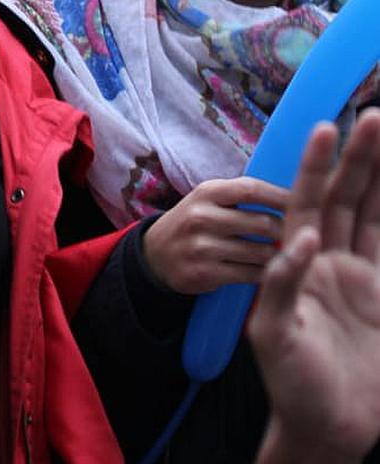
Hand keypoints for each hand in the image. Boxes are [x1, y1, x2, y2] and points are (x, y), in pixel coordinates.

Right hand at [142, 176, 286, 292]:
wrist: (155, 254)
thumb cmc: (195, 222)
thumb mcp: (209, 199)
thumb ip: (242, 194)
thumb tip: (294, 190)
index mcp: (207, 192)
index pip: (252, 189)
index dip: (282, 196)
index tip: (307, 201)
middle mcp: (201, 217)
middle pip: (261, 223)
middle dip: (286, 230)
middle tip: (300, 236)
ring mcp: (201, 247)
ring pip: (259, 252)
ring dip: (278, 255)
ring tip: (287, 254)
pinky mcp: (203, 273)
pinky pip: (249, 274)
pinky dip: (264, 273)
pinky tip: (270, 271)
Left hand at [250, 114, 379, 463]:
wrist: (328, 430)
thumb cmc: (292, 386)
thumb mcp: (273, 335)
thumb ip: (282, 286)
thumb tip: (300, 241)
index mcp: (296, 265)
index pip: (307, 204)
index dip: (315, 168)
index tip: (324, 128)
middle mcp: (328, 263)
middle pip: (346, 199)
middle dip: (359, 159)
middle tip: (373, 116)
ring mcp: (360, 278)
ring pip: (374, 215)